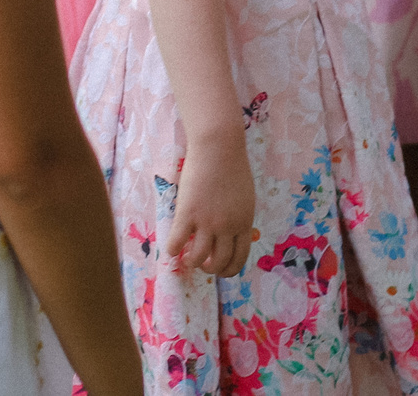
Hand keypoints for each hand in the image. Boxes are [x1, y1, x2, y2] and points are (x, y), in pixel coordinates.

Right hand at [167, 133, 255, 278]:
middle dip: (210, 269)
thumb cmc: (233, 166)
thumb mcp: (245, 197)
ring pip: (199, 257)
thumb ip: (239, 216)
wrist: (218, 147)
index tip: (220, 270)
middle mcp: (227, 228)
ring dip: (192, 262)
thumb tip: (232, 231)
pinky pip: (177, 241)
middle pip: (220, 262)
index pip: (239, 258)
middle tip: (202, 266)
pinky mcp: (187, 214)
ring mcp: (207, 222)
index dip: (229, 270)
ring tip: (186, 258)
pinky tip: (172, 248)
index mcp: (244, 223)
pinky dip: (173, 249)